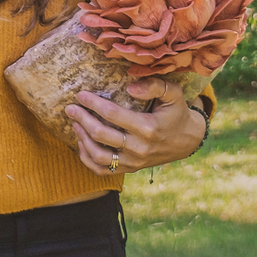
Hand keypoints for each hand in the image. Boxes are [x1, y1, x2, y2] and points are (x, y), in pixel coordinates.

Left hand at [65, 77, 205, 175]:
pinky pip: (103, 170)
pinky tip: (81, 143)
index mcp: (148, 128)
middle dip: (82, 119)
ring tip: (74, 123)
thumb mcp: (173, 94)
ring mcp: (134, 162)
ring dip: (82, 138)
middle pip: (101, 135)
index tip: (81, 94)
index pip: (113, 115)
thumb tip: (130, 88)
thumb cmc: (176, 112)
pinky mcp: (130, 169)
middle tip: (70, 108)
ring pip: (99, 156)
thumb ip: (154, 86)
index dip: (94, 103)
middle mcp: (139, 148)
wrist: (187, 140)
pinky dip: (87, 159)